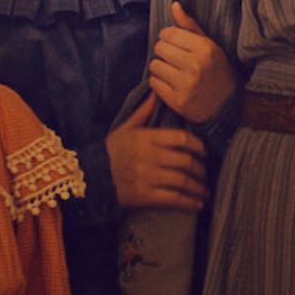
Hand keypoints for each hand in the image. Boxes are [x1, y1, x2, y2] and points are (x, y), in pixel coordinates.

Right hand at [106, 94, 207, 210]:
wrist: (89, 178)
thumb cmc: (111, 152)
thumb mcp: (126, 128)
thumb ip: (144, 111)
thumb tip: (156, 90)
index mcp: (147, 138)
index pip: (182, 138)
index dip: (198, 146)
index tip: (204, 153)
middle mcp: (150, 156)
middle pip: (186, 161)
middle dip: (200, 169)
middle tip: (205, 173)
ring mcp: (147, 177)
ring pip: (182, 181)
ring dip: (198, 188)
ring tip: (205, 192)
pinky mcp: (144, 195)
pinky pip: (173, 199)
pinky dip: (189, 202)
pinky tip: (197, 204)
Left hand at [148, 3, 236, 124]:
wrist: (226, 106)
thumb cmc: (216, 71)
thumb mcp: (210, 46)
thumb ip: (190, 26)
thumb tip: (174, 5)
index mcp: (205, 48)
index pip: (169, 33)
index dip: (167, 36)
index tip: (173, 43)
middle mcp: (196, 66)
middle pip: (159, 48)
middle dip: (163, 51)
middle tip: (173, 58)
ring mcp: (186, 84)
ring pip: (154, 65)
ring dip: (160, 67)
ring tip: (171, 71)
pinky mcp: (177, 101)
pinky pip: (153, 83)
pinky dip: (158, 82)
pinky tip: (170, 83)